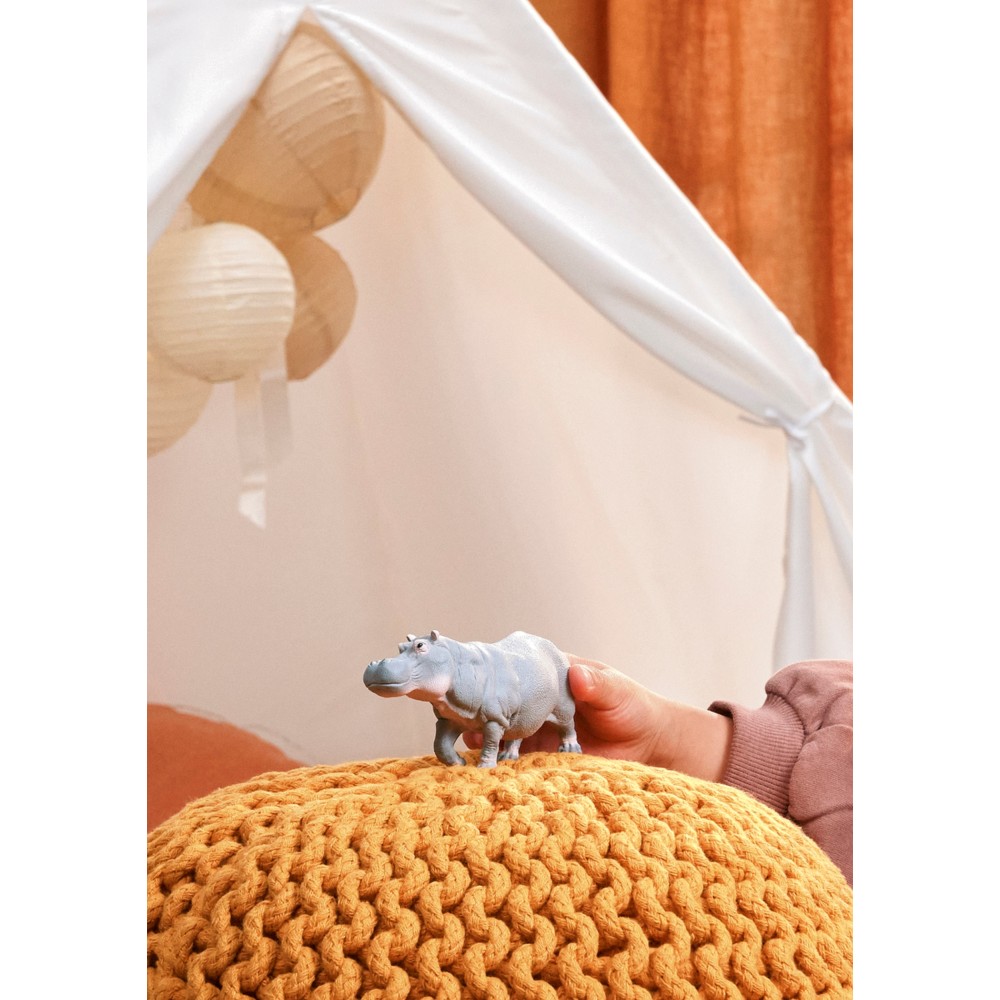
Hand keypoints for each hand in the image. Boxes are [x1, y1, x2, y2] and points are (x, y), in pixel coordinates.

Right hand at [463, 654, 731, 780]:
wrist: (650, 747)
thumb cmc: (634, 708)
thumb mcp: (616, 693)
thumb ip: (597, 686)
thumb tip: (578, 675)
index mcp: (551, 678)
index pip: (516, 672)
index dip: (495, 675)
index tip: (476, 680)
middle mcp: (537, 703)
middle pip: (502, 703)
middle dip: (480, 708)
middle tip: (459, 714)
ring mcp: (537, 732)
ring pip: (502, 732)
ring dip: (484, 737)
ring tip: (467, 741)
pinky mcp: (543, 760)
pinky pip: (516, 762)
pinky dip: (500, 765)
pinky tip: (485, 768)